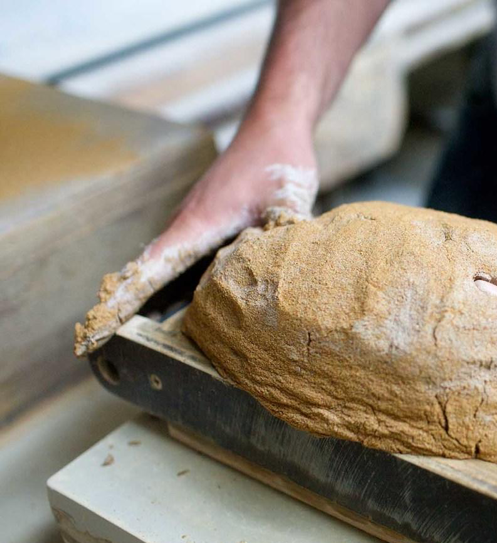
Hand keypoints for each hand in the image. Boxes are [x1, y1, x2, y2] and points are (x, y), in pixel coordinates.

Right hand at [74, 116, 317, 355]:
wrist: (276, 126)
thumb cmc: (277, 160)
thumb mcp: (288, 203)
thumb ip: (284, 240)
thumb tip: (291, 279)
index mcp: (197, 224)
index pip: (149, 270)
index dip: (122, 303)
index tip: (92, 330)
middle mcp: (187, 225)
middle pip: (147, 275)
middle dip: (124, 310)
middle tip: (97, 348)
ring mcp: (196, 225)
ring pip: (166, 270)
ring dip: (148, 300)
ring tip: (135, 342)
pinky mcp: (210, 225)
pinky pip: (186, 262)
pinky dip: (175, 285)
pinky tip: (184, 312)